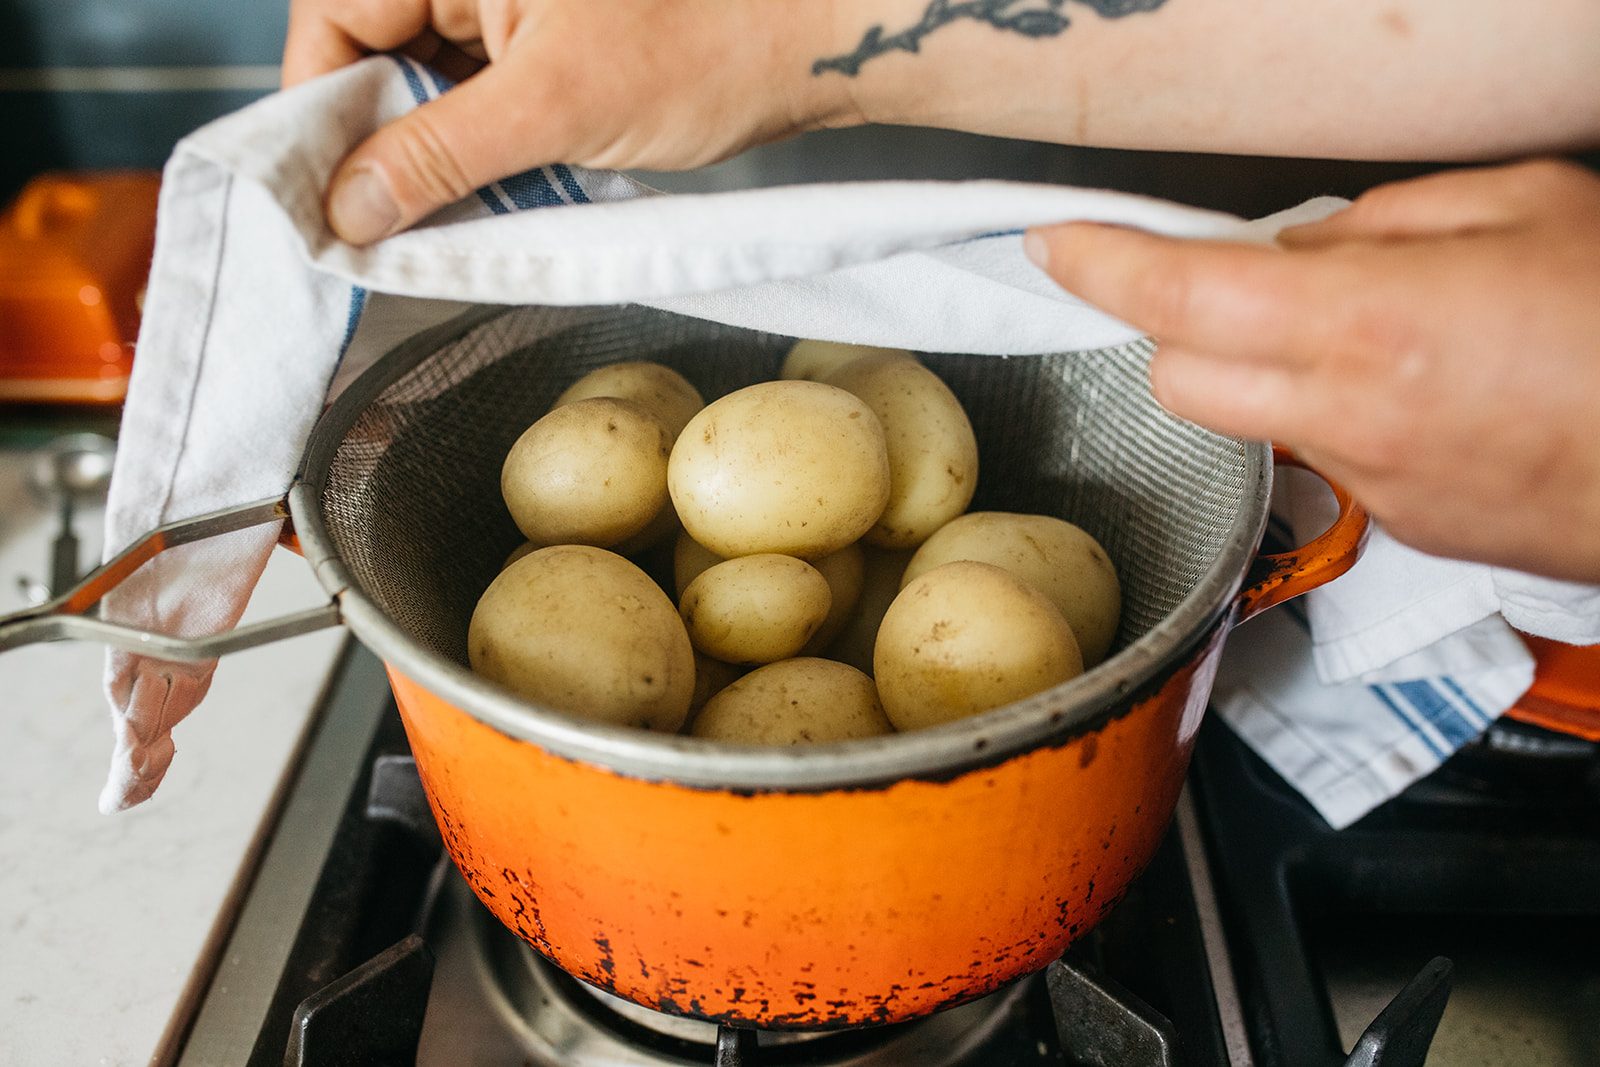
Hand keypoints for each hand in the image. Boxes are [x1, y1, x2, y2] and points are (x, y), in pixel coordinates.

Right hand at [282, 0, 855, 243]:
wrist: (813, 45)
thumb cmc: (707, 45)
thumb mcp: (553, 108)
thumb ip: (438, 155)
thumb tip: (348, 208)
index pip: (335, 17)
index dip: (319, 109)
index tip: (321, 196)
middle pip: (377, 50)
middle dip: (382, 139)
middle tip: (383, 224)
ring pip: (429, 78)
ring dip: (434, 151)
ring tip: (448, 212)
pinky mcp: (548, 34)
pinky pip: (482, 90)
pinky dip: (481, 144)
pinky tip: (492, 188)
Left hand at [1025, 159, 1599, 580]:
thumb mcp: (1530, 205)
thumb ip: (1390, 218)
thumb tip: (1308, 240)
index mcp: (1370, 323)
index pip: (1180, 293)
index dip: (1100, 263)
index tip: (1058, 242)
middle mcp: (1351, 414)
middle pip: (1177, 380)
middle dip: (1174, 328)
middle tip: (1226, 283)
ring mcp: (1374, 481)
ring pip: (1250, 424)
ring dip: (1261, 373)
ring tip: (1363, 331)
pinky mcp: (1406, 521)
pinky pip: (1325, 459)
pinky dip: (1334, 415)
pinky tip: (1420, 389)